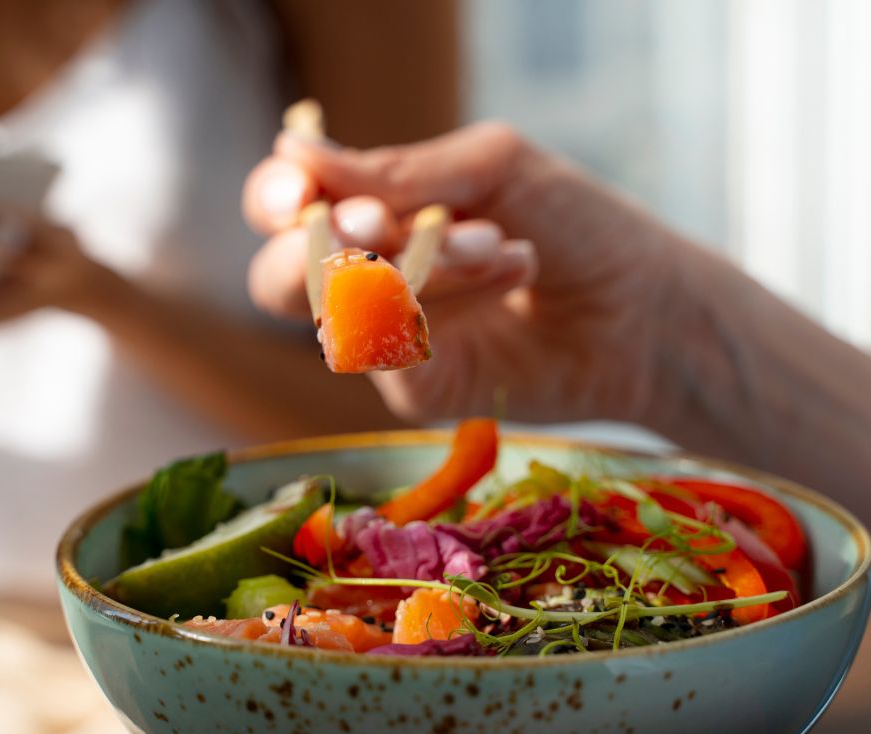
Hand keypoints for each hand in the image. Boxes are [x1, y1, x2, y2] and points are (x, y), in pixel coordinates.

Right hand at [242, 123, 697, 427]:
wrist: (646, 307)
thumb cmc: (575, 225)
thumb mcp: (491, 170)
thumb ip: (397, 171)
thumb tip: (294, 154)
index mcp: (374, 215)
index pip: (286, 208)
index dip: (276, 199)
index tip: (300, 193)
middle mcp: (369, 279)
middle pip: (278, 278)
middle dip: (322, 248)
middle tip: (380, 225)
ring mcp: (390, 339)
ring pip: (339, 312)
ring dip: (415, 263)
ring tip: (497, 241)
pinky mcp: (419, 389)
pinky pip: (389, 352)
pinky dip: (439, 306)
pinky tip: (508, 269)